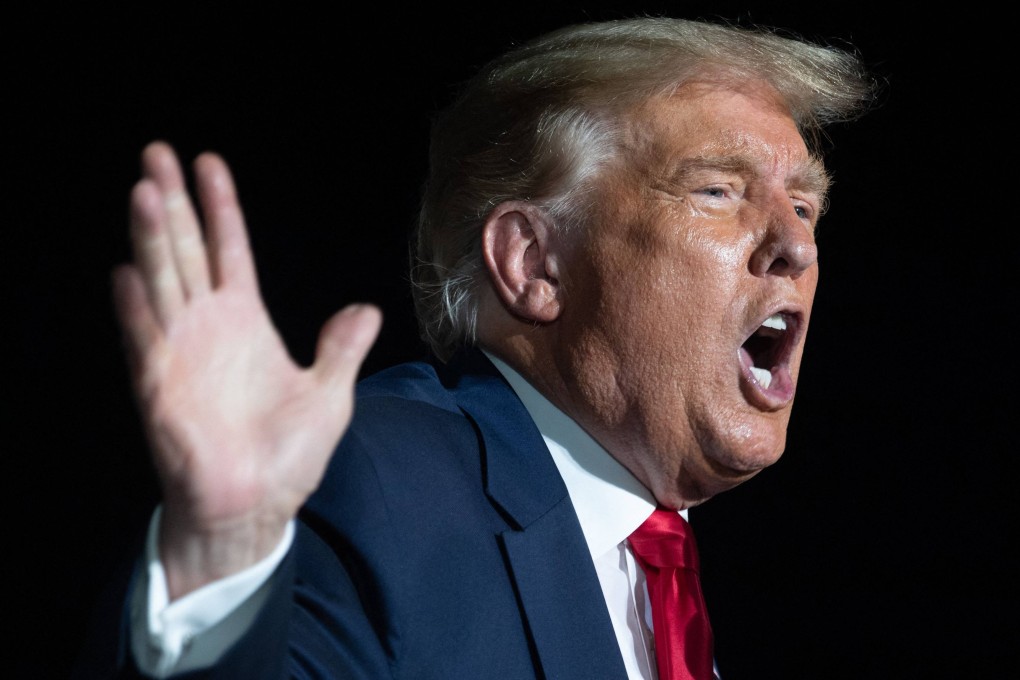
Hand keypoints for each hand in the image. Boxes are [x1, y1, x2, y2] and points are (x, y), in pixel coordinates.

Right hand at [113, 142, 380, 598]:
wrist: (256, 506)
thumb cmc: (287, 455)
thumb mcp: (329, 394)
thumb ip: (341, 348)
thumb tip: (367, 309)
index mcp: (245, 322)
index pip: (230, 250)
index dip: (220, 207)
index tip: (207, 163)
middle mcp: (208, 327)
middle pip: (187, 251)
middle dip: (172, 203)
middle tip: (156, 153)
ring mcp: (181, 353)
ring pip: (162, 282)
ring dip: (152, 239)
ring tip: (144, 190)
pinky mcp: (161, 389)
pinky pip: (147, 342)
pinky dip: (136, 311)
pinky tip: (126, 274)